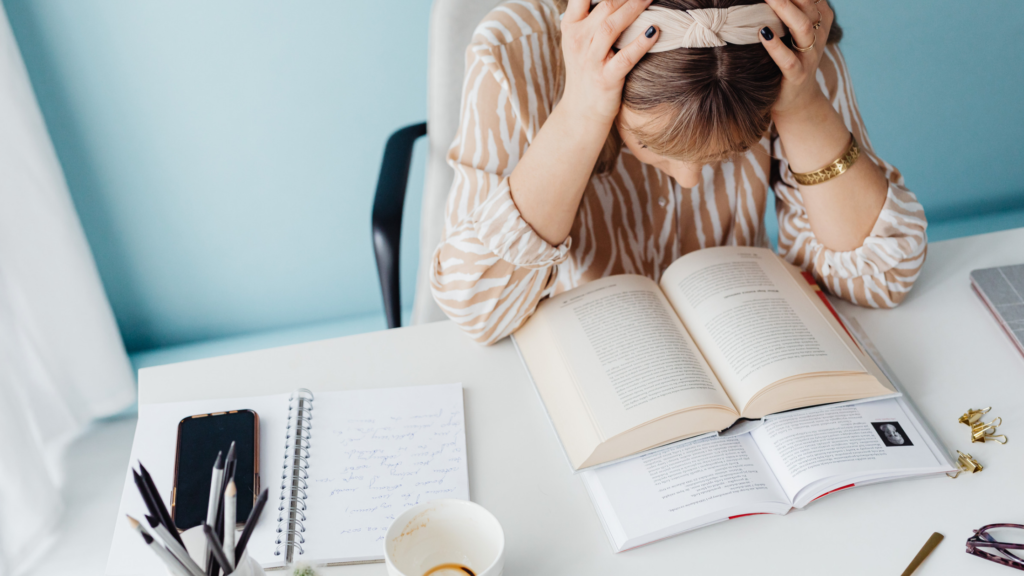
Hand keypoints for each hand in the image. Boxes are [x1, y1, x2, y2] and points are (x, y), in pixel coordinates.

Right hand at [559, 0, 658, 125]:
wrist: (581, 112)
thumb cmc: (587, 70)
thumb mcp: (581, 40)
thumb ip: (592, 16)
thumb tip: (616, 0)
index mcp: (571, 26)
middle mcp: (578, 40)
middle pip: (604, 5)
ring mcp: (591, 60)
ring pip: (612, 26)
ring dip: (635, 8)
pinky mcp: (606, 79)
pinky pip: (625, 57)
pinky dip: (641, 43)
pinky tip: (655, 30)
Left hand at [759, 0, 835, 117]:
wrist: (796, 100)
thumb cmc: (789, 57)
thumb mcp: (794, 29)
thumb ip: (791, 9)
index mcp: (820, 19)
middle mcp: (818, 34)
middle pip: (808, 4)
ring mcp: (810, 56)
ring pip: (803, 27)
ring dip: (784, 9)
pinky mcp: (797, 75)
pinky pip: (789, 59)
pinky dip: (776, 46)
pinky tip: (762, 33)